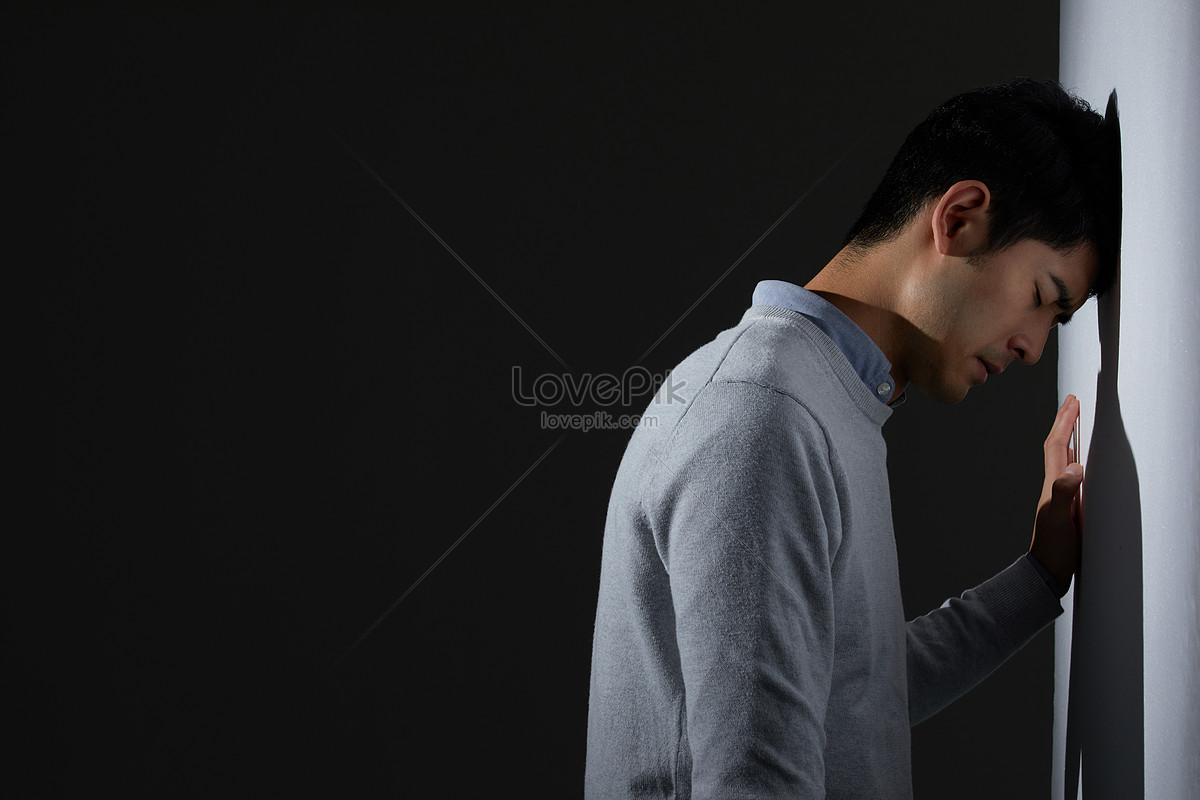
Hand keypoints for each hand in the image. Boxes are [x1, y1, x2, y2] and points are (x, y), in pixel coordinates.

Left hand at [1029, 394, 1083, 596]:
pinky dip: (1078, 459)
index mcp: (1053, 485)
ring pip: (1066, 458)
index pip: (1057, 446)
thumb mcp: (1060, 520)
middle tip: (1073, 402)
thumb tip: (1075, 468)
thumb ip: (1064, 494)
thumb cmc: (1054, 549)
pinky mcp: (1071, 506)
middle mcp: (1055, 486)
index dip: (1063, 423)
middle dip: (1065, 422)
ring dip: (1071, 437)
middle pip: (1059, 446)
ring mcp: (1062, 495)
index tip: (1071, 402)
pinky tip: (1084, 461)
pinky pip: (1073, 474)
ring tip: (1077, 421)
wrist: (1048, 572)